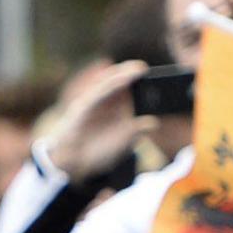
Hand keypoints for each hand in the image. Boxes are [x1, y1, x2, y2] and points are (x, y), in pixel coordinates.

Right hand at [46, 61, 151, 179]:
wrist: (72, 164)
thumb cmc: (96, 153)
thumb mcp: (122, 143)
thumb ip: (136, 131)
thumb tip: (155, 122)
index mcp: (115, 110)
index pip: (130, 92)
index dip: (143, 84)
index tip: (159, 79)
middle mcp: (105, 103)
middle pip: (121, 83)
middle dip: (133, 73)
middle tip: (147, 68)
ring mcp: (94, 103)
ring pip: (110, 82)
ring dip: (124, 73)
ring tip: (139, 68)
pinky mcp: (84, 105)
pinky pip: (100, 91)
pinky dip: (112, 83)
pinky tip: (124, 79)